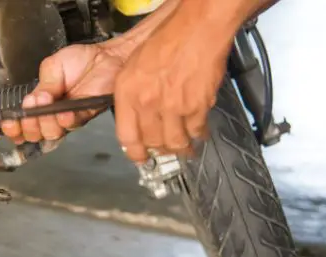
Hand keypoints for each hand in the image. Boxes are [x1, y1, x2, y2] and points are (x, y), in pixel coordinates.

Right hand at [1, 36, 141, 144]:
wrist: (106, 57)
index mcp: (40, 102)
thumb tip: (32, 102)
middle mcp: (51, 114)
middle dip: (29, 125)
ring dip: (45, 122)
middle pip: (34, 132)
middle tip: (29, 112)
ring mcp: (67, 118)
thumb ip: (42, 86)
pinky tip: (62, 113)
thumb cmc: (79, 60)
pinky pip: (72, 124)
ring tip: (45, 107)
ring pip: (51, 132)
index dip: (14, 127)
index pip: (22, 121)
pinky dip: (64, 120)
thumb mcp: (52, 67)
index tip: (9, 123)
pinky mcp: (84, 116)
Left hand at [112, 6, 235, 162]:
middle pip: (153, 142)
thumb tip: (136, 118)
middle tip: (165, 151)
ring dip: (181, 148)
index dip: (134, 152)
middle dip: (160, 150)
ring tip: (185, 149)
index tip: (140, 158)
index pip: (126, 136)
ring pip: (176, 142)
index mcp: (128, 93)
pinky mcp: (197, 106)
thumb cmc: (167, 40)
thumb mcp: (133, 67)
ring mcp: (173, 107)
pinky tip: (199, 134)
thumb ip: (131, 95)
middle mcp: (148, 103)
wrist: (197, 29)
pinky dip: (199, 135)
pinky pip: (196, 131)